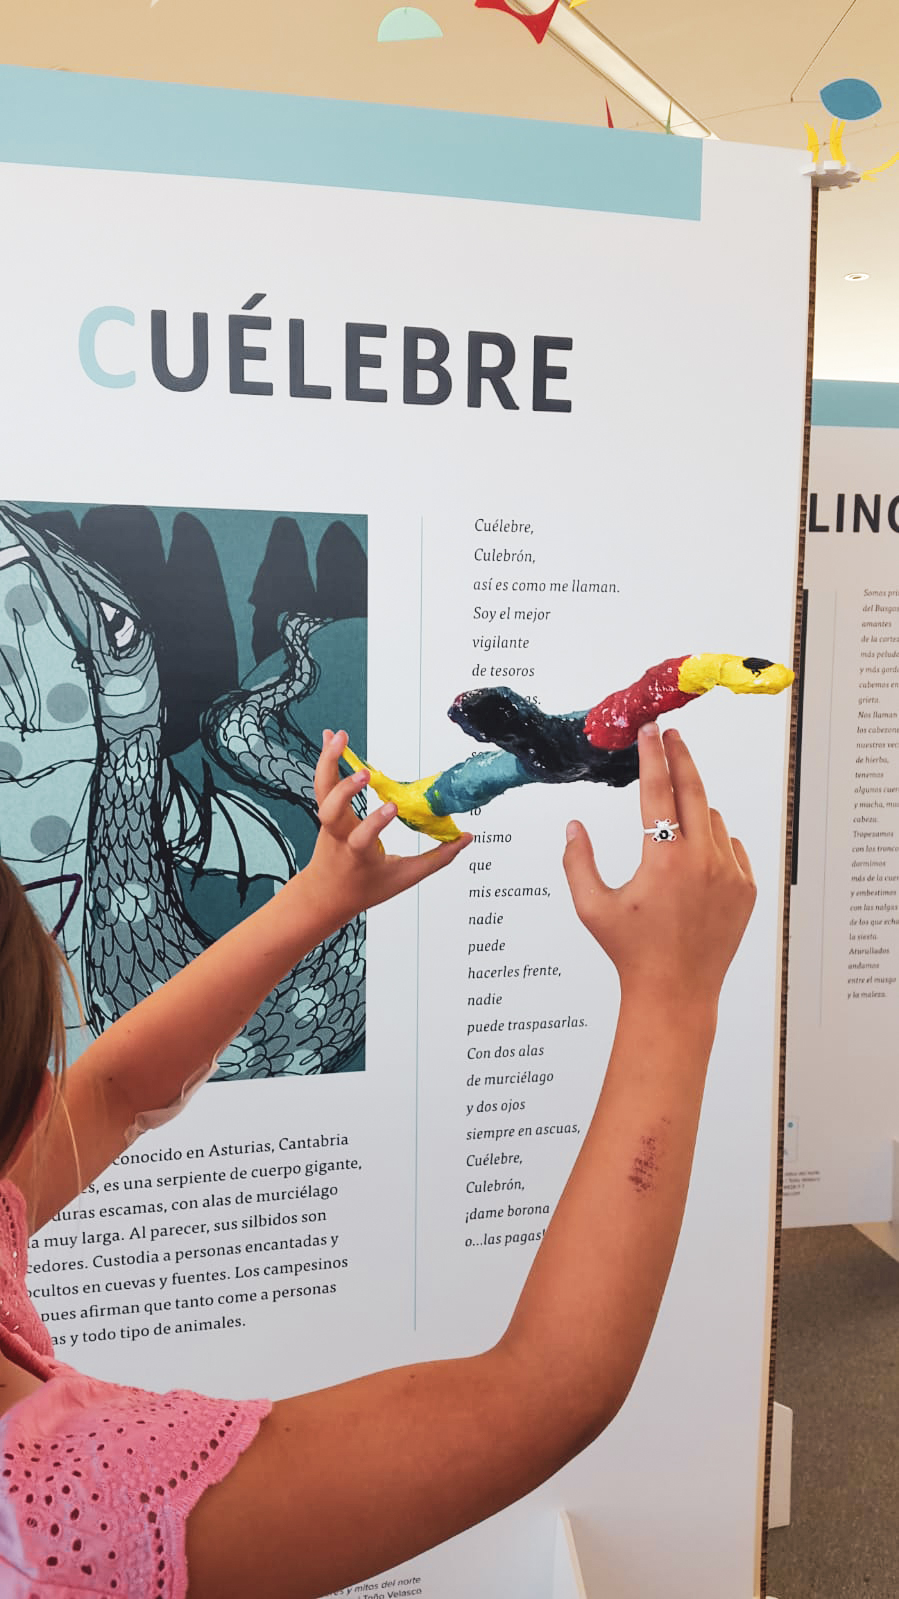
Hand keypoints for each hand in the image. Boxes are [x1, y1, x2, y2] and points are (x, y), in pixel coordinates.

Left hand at [304, 730, 470, 928]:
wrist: (326, 894)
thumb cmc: (364, 888)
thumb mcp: (403, 878)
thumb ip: (436, 859)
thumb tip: (465, 839)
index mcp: (357, 854)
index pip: (362, 838)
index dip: (375, 823)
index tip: (392, 807)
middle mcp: (339, 835)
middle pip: (330, 810)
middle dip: (344, 790)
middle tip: (364, 773)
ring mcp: (328, 822)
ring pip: (322, 789)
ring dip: (329, 761)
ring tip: (339, 736)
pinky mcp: (325, 810)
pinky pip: (323, 782)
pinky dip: (326, 759)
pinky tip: (331, 737)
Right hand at [563, 723, 755, 1006]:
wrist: (675, 992)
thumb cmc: (631, 952)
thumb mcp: (592, 907)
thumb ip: (577, 862)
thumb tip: (574, 826)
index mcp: (663, 859)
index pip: (657, 789)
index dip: (652, 754)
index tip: (650, 731)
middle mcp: (701, 861)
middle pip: (694, 789)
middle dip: (681, 757)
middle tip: (672, 735)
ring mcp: (729, 874)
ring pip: (713, 819)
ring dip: (694, 811)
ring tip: (673, 828)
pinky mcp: (745, 888)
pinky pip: (732, 846)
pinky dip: (714, 842)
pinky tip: (696, 858)